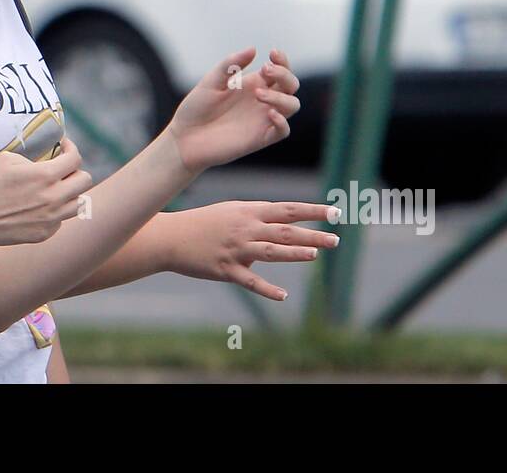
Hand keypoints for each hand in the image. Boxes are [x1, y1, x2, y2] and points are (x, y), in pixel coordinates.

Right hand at [0, 137, 92, 246]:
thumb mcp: (8, 159)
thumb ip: (34, 159)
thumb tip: (47, 162)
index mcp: (45, 176)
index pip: (75, 159)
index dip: (71, 149)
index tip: (63, 147)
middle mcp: (53, 199)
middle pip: (85, 181)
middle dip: (75, 170)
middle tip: (61, 168)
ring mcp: (50, 220)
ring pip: (79, 204)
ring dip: (71, 193)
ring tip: (56, 189)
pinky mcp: (42, 235)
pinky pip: (60, 221)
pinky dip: (56, 212)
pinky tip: (40, 207)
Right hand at [162, 201, 338, 300]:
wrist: (171, 237)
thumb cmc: (204, 223)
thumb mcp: (231, 212)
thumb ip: (257, 220)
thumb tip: (279, 229)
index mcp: (249, 212)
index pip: (287, 210)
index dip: (312, 211)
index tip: (335, 213)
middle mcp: (246, 229)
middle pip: (284, 231)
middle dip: (312, 234)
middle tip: (336, 240)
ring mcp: (236, 249)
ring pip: (271, 251)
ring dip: (294, 252)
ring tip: (315, 254)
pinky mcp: (225, 269)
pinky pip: (249, 281)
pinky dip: (267, 289)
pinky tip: (283, 296)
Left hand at [165, 47, 300, 173]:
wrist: (185, 137)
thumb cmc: (197, 108)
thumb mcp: (211, 81)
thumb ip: (231, 64)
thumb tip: (253, 49)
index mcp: (254, 84)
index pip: (280, 70)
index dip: (282, 60)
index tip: (272, 53)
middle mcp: (262, 100)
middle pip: (291, 85)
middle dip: (284, 74)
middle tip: (266, 71)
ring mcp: (263, 119)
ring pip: (292, 105)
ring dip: (281, 97)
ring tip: (258, 94)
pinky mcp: (260, 138)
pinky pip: (283, 131)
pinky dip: (282, 121)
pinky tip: (269, 113)